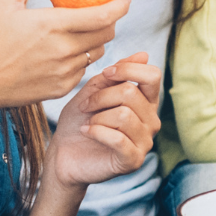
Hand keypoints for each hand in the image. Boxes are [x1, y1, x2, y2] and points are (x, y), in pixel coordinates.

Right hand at [0, 0, 127, 111]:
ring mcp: (64, 72)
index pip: (103, 15)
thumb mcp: (5, 1)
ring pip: (96, 53)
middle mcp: (63, 50)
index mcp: (52, 25)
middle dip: (111, 22)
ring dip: (96, 41)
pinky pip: (82, 70)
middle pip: (107, 35)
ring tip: (81, 32)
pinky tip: (64, 52)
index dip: (121, 5)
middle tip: (104, 13)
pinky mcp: (61, 89)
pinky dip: (80, 59)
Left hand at [48, 53, 161, 187]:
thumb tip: (144, 55)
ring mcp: (145, 142)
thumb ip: (116, 74)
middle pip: (131, 93)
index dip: (128, 69)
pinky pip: (118, 139)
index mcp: (146, 102)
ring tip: (88, 123)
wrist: (63, 154)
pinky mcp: (133, 160)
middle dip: (101, 96)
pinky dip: (96, 132)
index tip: (106, 74)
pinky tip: (87, 132)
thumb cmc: (79, 121)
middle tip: (85, 106)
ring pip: (124, 115)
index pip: (152, 75)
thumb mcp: (94, 91)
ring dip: (97, 117)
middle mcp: (151, 121)